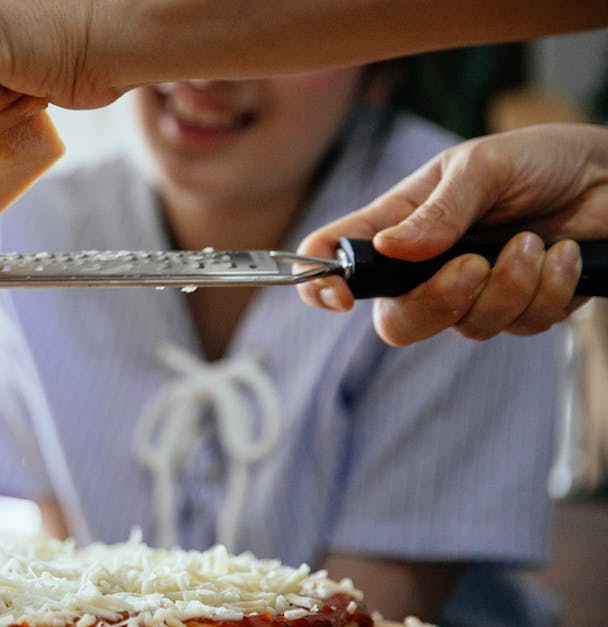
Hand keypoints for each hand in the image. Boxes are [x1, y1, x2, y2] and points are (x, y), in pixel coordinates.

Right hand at [297, 123, 607, 345]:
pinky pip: (522, 326)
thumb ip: (440, 210)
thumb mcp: (483, 166)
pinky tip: (564, 255)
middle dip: (437, 302)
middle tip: (473, 266)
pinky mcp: (520, 306)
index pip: (333, 257)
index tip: (340, 297)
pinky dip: (549, 291)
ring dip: (510, 287)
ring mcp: (472, 291)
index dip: (318, 283)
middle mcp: (425, 265)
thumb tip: (392, 249)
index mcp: (398, 224)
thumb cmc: (539, 158)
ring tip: (534, 241)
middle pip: (397, 321)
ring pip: (468, 327)